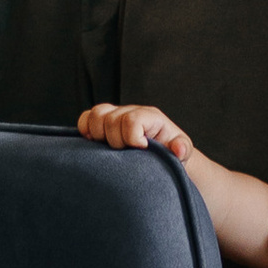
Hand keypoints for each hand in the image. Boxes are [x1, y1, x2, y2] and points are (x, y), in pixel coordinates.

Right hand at [78, 101, 193, 161]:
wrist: (163, 156)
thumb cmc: (171, 154)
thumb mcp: (182, 153)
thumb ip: (182, 149)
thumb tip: (179, 149)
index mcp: (150, 116)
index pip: (131, 120)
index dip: (131, 137)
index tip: (140, 150)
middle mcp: (131, 112)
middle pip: (110, 118)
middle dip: (115, 141)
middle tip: (126, 153)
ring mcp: (115, 116)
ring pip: (96, 115)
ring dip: (98, 134)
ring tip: (109, 149)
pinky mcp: (103, 123)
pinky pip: (86, 118)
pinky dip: (85, 130)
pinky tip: (95, 144)